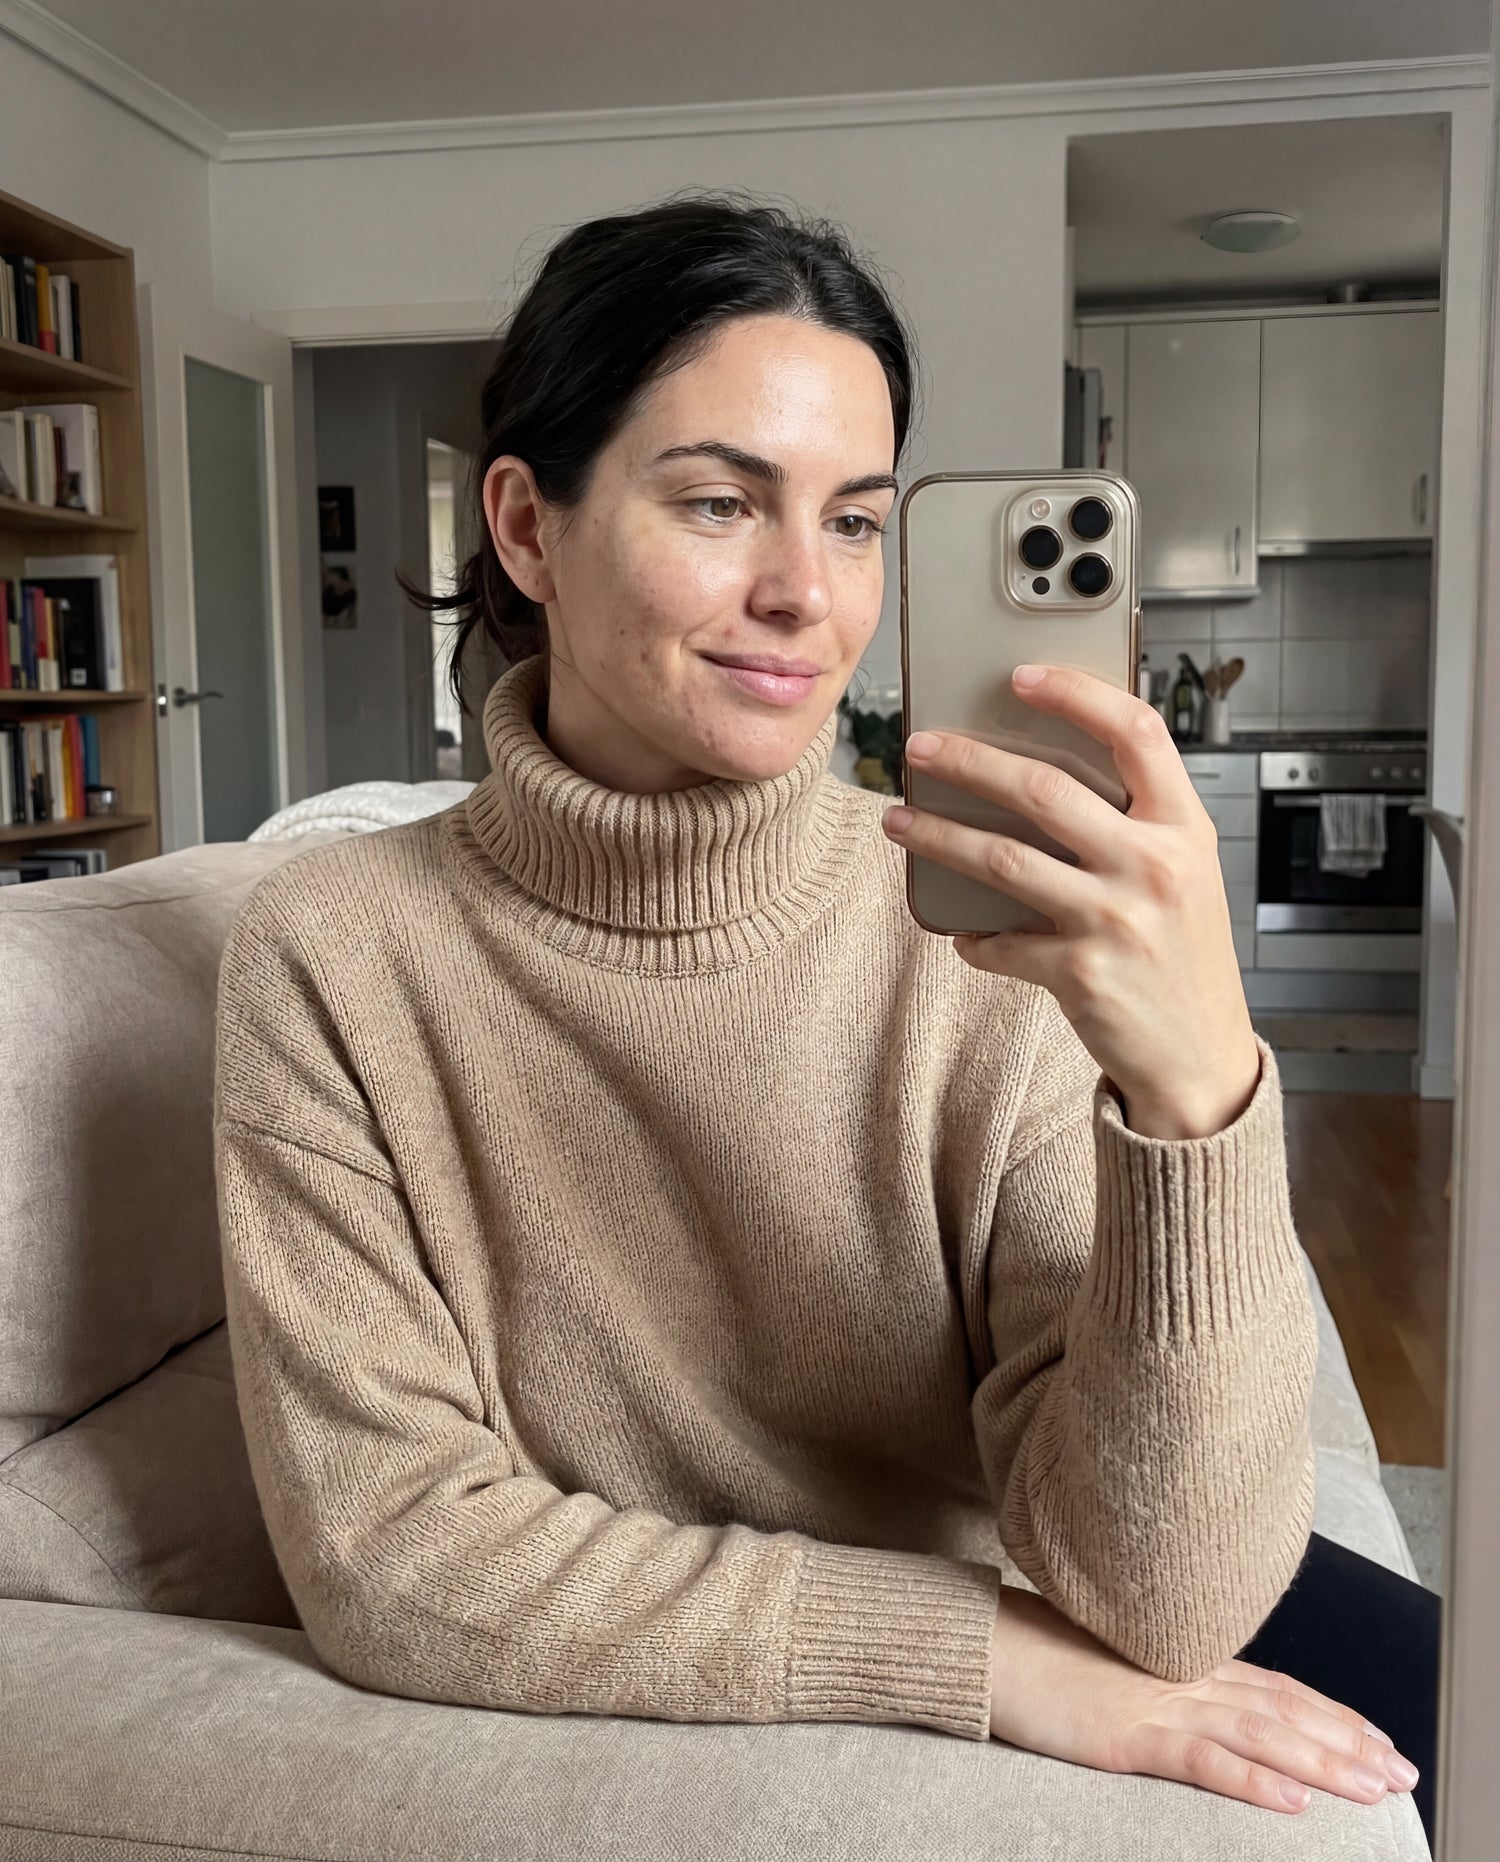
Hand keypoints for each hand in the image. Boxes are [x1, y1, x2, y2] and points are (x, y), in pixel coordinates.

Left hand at [882, 663, 1259, 1138]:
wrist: (1201, 1056)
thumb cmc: (1186, 954)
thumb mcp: (1187, 872)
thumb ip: (1138, 821)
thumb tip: (1047, 770)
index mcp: (1185, 827)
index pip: (1135, 732)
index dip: (1076, 693)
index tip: (1022, 677)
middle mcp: (1153, 866)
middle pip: (1043, 788)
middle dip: (968, 761)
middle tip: (920, 748)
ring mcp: (1115, 919)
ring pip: (1003, 858)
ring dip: (939, 835)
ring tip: (898, 821)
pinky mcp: (1079, 972)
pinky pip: (1001, 941)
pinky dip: (972, 936)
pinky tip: (960, 931)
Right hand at [988, 1583, 1420, 1816]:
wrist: (987, 1645)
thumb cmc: (1043, 1654)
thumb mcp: (1120, 1663)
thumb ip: (1166, 1678)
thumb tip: (1208, 1702)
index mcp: (1183, 1660)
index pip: (1277, 1686)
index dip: (1333, 1713)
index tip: (1378, 1737)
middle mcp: (1183, 1676)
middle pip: (1284, 1710)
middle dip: (1349, 1742)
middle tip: (1402, 1771)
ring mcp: (1158, 1703)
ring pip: (1260, 1735)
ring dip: (1323, 1763)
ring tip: (1372, 1787)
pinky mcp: (1128, 1735)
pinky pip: (1202, 1760)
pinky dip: (1251, 1782)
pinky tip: (1291, 1802)